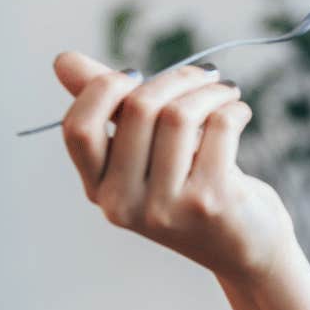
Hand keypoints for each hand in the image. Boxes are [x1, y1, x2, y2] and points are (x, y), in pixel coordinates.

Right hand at [53, 50, 296, 283]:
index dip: (104, 89)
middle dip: (177, 79)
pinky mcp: (208, 203)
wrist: (247, 249)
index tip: (137, 75)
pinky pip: (219, 127)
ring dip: (211, 91)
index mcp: (99, 189)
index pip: (79, 128)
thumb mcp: (146, 155)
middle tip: (206, 75)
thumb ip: (110, 109)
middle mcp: (123, 205)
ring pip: (179, 115)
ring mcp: (165, 208)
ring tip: (226, 92)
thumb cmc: (192, 188)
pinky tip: (239, 112)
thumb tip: (63, 60)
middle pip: (138, 110)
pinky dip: (233, 108)